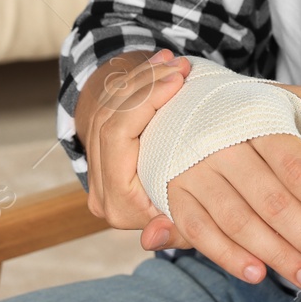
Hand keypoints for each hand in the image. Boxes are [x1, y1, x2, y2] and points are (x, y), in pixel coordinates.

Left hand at [79, 49, 196, 234]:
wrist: (194, 200)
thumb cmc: (204, 213)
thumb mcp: (194, 226)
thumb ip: (180, 232)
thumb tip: (150, 240)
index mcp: (118, 206)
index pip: (117, 143)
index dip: (144, 105)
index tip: (178, 81)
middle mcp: (100, 187)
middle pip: (111, 121)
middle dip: (146, 86)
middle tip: (180, 67)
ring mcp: (96, 163)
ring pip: (109, 108)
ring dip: (143, 78)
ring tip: (175, 61)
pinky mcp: (99, 143)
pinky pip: (112, 102)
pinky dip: (137, 78)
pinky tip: (159, 62)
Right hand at [138, 80, 300, 292]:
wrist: (179, 100)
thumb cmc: (251, 109)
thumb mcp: (298, 104)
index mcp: (258, 119)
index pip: (299, 169)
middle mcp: (223, 145)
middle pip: (273, 200)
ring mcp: (194, 170)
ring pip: (238, 220)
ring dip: (276, 254)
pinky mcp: (174, 193)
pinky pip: (198, 230)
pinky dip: (226, 255)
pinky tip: (257, 274)